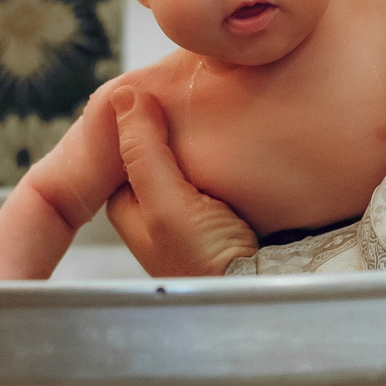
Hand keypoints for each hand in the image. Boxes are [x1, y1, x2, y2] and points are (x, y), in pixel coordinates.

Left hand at [104, 89, 259, 276]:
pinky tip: (242, 146)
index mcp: (130, 210)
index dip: (141, 118)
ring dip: (204, 142)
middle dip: (175, 128)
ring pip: (189, 163)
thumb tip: (123, 96)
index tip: (162, 89)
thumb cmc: (208, 264)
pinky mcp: (224, 219)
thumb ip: (143, 152)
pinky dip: (227, 160)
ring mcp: (190, 218)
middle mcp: (156, 215)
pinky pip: (219, 175)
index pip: (127, 147)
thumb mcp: (169, 204)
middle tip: (196, 97)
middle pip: (159, 153)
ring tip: (222, 114)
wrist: (261, 296)